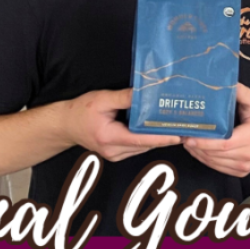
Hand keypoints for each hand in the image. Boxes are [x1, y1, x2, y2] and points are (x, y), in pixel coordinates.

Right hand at [62, 89, 180, 162]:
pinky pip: (137, 147)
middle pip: (145, 145)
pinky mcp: (117, 154)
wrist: (65, 125)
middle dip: (164, 137)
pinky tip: (157, 130)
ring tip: (175, 127)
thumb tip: (144, 92)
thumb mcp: (102, 99)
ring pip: (143, 147)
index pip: (141, 139)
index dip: (161, 138)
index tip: (179, 135)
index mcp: (109, 137)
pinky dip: (147, 139)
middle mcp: (113, 151)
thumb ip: (123, 97)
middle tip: (184, 127)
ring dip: (157, 139)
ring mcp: (115, 155)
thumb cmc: (81, 111)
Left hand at [183, 84, 249, 177]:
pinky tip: (197, 150)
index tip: (190, 137)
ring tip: (187, 142)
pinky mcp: (240, 172)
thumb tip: (225, 83)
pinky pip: (218, 167)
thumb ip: (240, 92)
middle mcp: (248, 154)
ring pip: (214, 162)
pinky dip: (205, 159)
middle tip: (182, 136)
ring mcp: (244, 166)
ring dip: (198, 153)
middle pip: (216, 154)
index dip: (205, 142)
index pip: (224, 143)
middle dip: (197, 146)